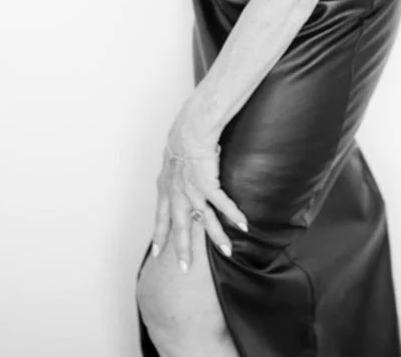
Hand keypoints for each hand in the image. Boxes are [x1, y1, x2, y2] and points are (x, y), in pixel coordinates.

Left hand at [151, 128, 249, 273]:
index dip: (159, 236)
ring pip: (204, 220)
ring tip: (227, 252)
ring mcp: (192, 191)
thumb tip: (174, 176)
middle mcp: (177, 194)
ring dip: (217, 237)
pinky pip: (222, 204)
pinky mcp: (208, 184)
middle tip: (184, 269)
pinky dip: (233, 214)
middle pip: (180, 227)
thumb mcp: (170, 161)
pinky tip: (243, 225)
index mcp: (166, 189)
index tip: (157, 253)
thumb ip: (173, 174)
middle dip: (183, 249)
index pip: (161, 218)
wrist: (189, 130)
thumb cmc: (181, 140)